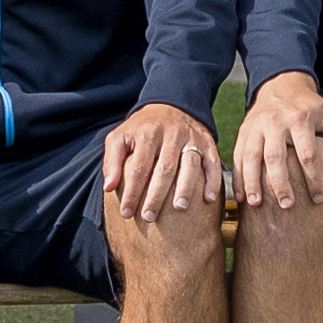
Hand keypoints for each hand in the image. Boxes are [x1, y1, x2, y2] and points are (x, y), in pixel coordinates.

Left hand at [101, 101, 226, 223]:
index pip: (139, 167)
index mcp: (148, 133)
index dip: (132, 191)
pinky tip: (210, 199)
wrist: (169, 106)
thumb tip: (108, 188)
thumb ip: (112, 161)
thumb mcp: (120, 137)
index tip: (126, 213)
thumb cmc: (141, 129)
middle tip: (148, 217)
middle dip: (156, 195)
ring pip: (190, 164)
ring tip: (179, 208)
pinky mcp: (207, 142)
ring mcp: (191, 138)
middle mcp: (171, 134)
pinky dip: (214, 181)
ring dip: (186, 187)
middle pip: (165, 168)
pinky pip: (213, 162)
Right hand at [231, 72, 322, 214]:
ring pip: (251, 156)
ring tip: (256, 204)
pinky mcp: (243, 131)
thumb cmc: (311, 107)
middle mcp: (275, 121)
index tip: (319, 198)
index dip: (314, 178)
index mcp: (300, 118)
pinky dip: (237, 177)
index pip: (307, 153)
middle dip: (280, 183)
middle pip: (275, 156)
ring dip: (252, 182)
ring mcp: (256, 126)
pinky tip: (240, 197)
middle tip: (288, 206)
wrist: (282, 85)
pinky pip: (237, 155)